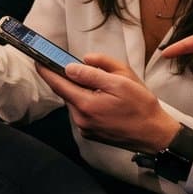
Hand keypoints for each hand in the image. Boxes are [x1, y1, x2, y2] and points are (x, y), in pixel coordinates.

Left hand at [36, 53, 182, 153]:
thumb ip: (95, 71)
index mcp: (86, 104)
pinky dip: (90, 102)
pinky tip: (108, 102)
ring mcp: (84, 127)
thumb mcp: (122, 81)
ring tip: (109, 90)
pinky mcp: (90, 132)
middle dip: (76, 79)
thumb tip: (72, 66)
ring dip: (85, 91)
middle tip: (93, 72)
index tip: (37, 59)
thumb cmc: (142, 106)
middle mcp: (80, 118)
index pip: (58, 84)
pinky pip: (83, 111)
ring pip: (77, 101)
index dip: (46, 70)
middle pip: (68, 92)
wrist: (155, 134)